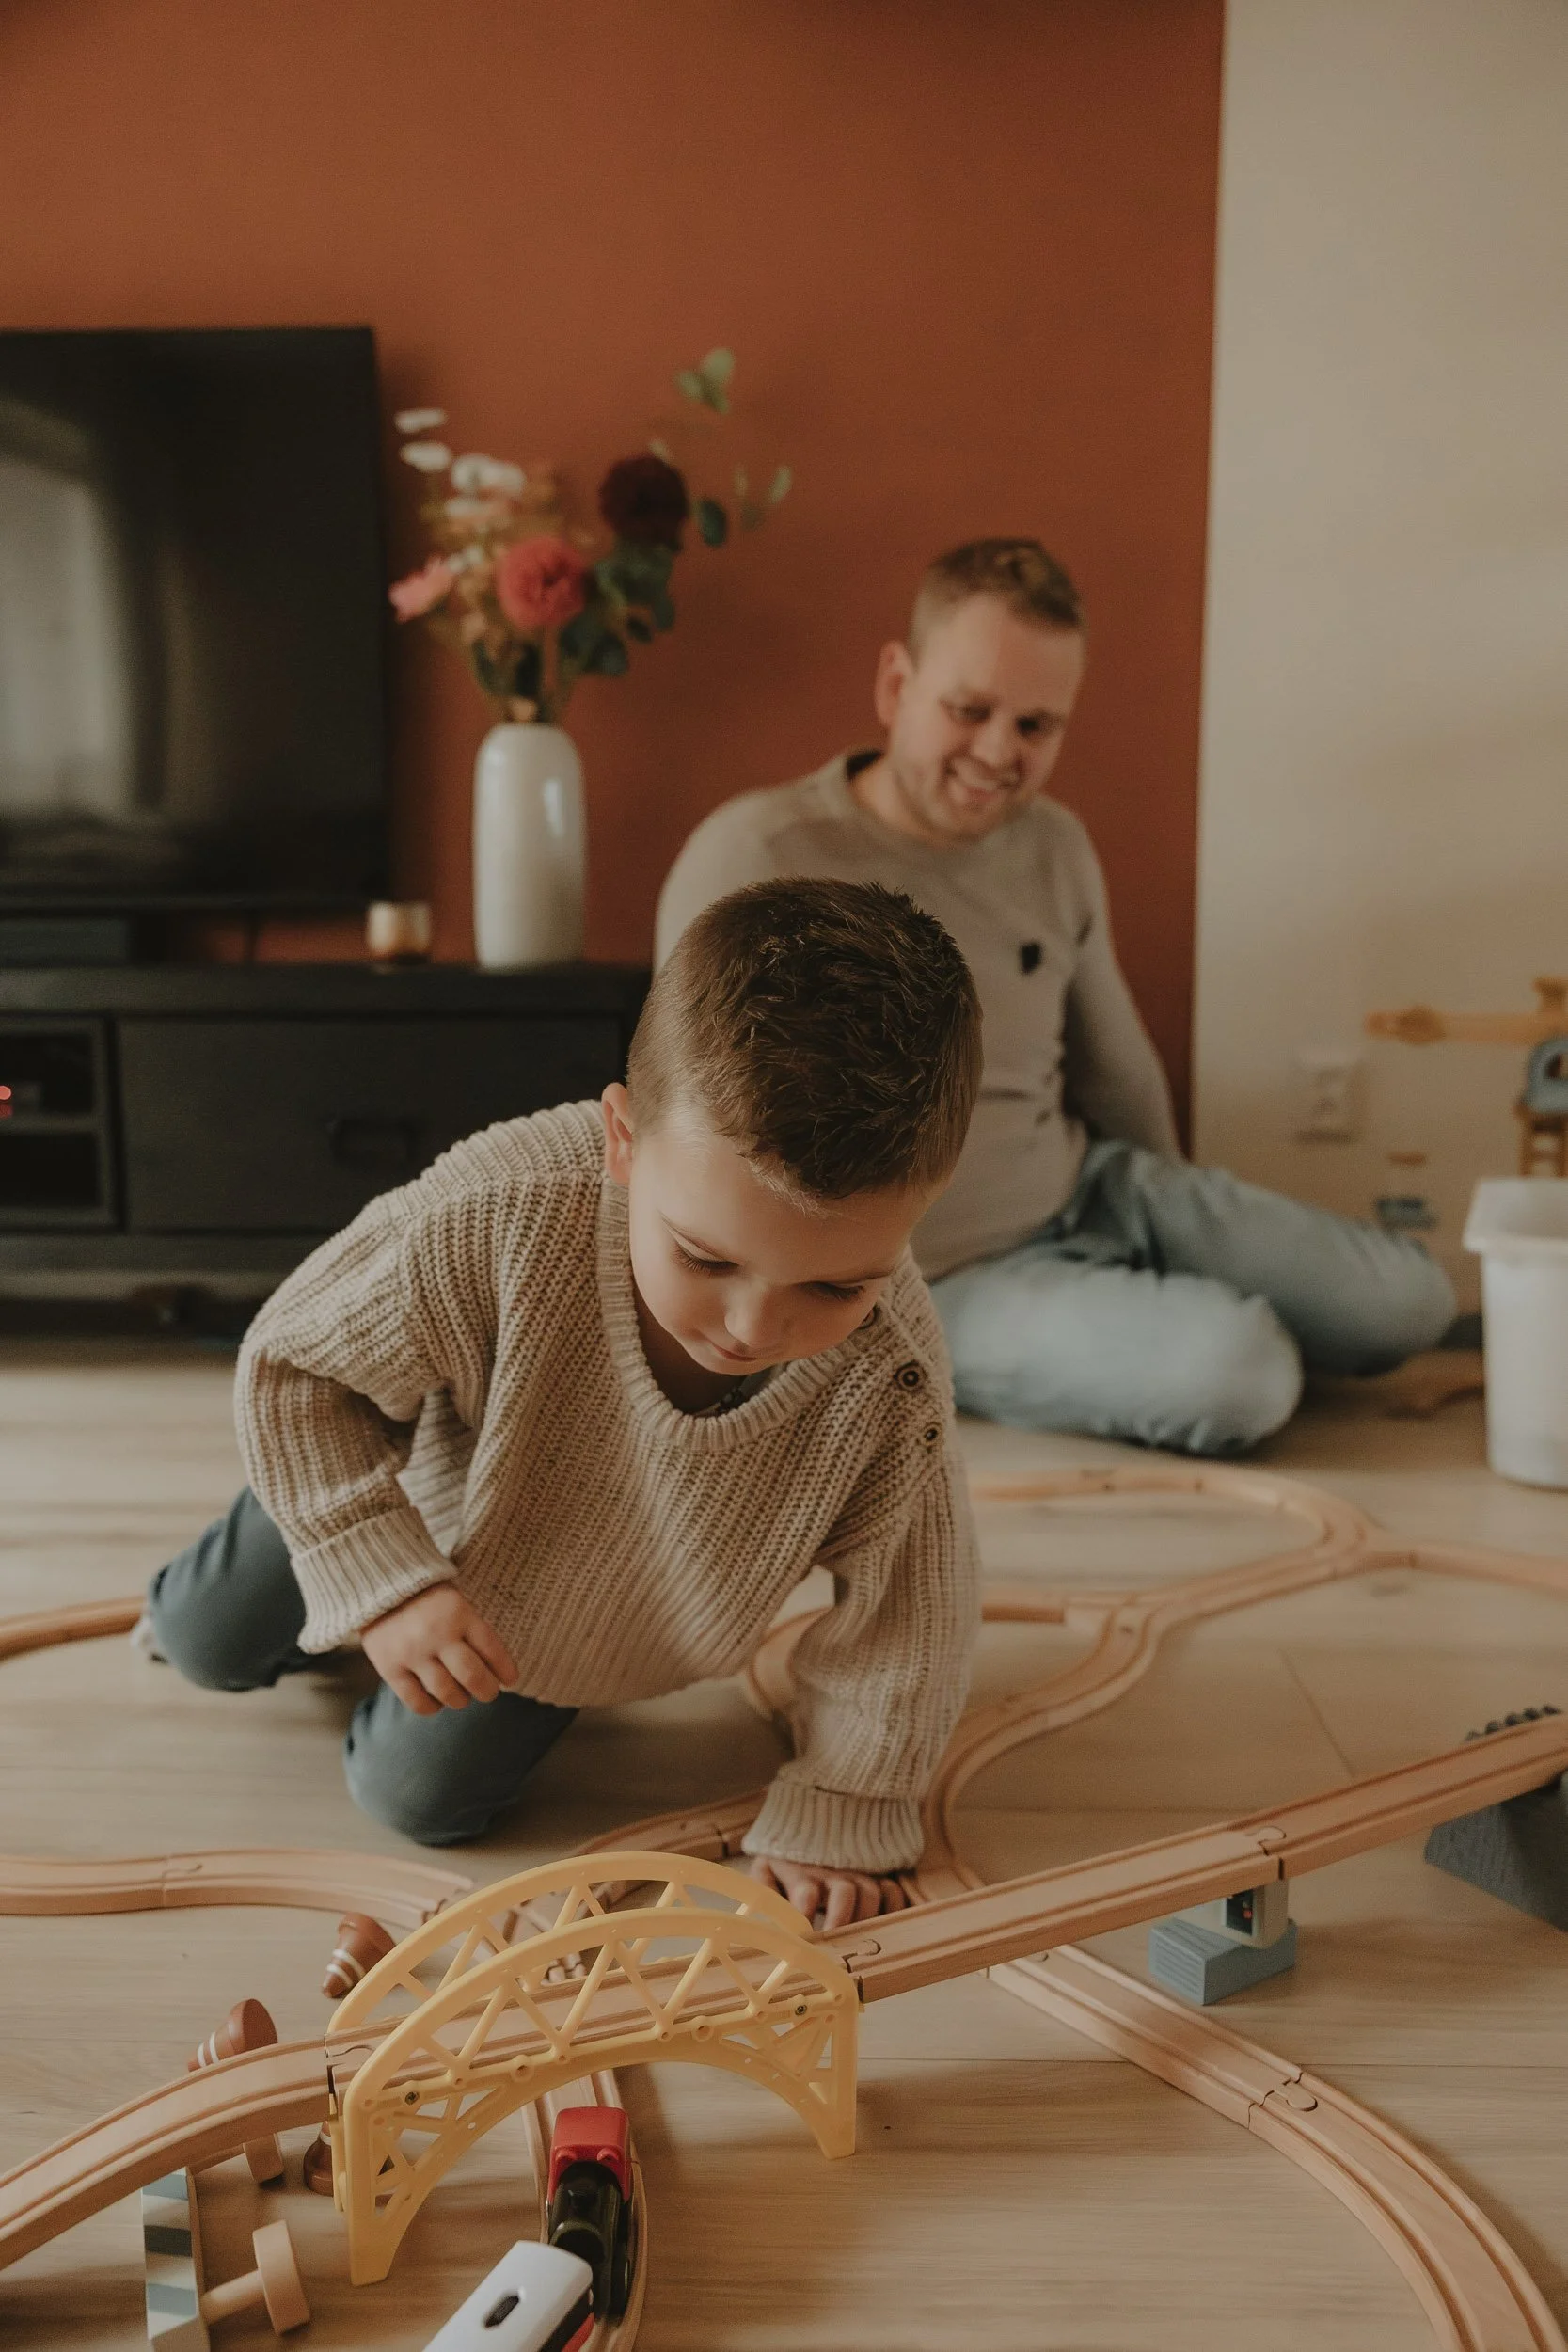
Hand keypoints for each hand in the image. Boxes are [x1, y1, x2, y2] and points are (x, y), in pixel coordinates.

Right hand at [360, 1583, 516, 1716]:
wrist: (380, 1587)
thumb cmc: (429, 1600)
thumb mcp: (457, 1603)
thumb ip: (474, 1632)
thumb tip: (498, 1672)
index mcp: (459, 1613)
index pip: (492, 1649)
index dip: (505, 1670)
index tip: (510, 1680)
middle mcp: (436, 1633)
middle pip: (472, 1676)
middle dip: (486, 1690)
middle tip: (487, 1692)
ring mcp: (412, 1652)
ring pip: (446, 1692)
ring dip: (460, 1700)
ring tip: (461, 1696)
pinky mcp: (390, 1667)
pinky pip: (417, 1701)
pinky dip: (432, 1707)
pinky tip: (437, 1701)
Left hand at [748, 1854, 908, 1932]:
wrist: (810, 1824)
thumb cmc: (786, 1859)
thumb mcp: (766, 1870)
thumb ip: (762, 1893)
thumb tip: (759, 1922)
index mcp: (802, 1872)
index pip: (805, 1893)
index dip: (805, 1917)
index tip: (802, 1941)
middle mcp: (833, 1872)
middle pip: (844, 1892)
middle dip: (841, 1920)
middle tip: (835, 1945)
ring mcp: (858, 1872)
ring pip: (871, 1893)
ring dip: (866, 1919)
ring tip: (858, 1943)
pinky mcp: (877, 1875)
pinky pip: (893, 1892)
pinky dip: (893, 1910)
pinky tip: (884, 1929)